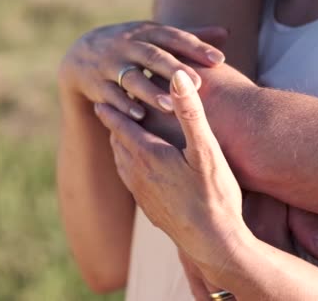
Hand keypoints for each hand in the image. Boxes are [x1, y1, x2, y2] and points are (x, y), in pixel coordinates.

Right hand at [58, 21, 226, 119]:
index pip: (174, 37)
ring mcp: (109, 65)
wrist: (81, 57)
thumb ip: (188, 38)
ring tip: (171, 105)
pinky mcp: (95, 85)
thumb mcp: (154, 38)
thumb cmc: (132, 49)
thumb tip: (225, 33)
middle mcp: (126, 45)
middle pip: (152, 55)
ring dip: (150, 91)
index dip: (196, 47)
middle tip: (198, 84)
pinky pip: (111, 96)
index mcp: (146, 32)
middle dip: (174, 69)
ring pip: (131, 78)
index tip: (219, 60)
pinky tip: (140, 117)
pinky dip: (124, 106)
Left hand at [94, 70, 244, 270]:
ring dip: (119, 143)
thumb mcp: (206, 150)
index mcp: (149, 155)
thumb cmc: (214, 195)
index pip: (122, 124)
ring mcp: (141, 193)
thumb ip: (190, 112)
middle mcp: (138, 174)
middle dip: (114, 122)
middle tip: (109, 106)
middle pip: (117, 141)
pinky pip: (129, 179)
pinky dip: (127, 163)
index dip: (113, 107)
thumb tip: (177, 75)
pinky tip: (135, 166)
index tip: (103, 93)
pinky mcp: (148, 208)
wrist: (212, 243)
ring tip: (118, 132)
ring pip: (121, 161)